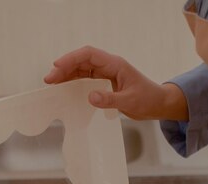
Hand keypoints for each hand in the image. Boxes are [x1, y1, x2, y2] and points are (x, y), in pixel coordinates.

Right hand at [44, 46, 187, 121]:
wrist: (157, 104)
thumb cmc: (148, 100)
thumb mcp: (130, 101)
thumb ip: (110, 100)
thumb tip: (91, 97)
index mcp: (115, 64)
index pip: (89, 55)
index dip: (72, 59)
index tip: (57, 67)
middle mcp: (108, 66)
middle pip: (82, 61)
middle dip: (64, 67)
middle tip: (49, 79)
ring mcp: (105, 74)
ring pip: (81, 69)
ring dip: (66, 74)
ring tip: (51, 83)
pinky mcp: (104, 83)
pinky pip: (85, 79)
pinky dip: (73, 82)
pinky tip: (64, 88)